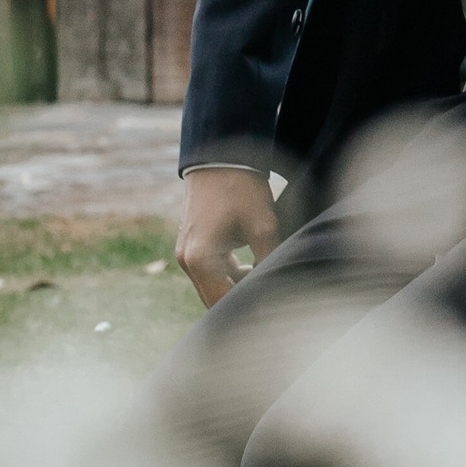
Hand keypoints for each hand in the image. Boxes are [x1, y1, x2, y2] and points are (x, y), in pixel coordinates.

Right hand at [176, 168, 279, 308]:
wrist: (221, 157)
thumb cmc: (242, 190)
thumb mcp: (264, 226)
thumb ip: (269, 261)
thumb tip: (279, 286)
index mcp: (199, 259)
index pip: (222, 303)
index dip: (247, 309)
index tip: (271, 308)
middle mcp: (186, 260)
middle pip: (214, 298)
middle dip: (241, 299)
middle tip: (270, 297)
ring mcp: (186, 252)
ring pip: (213, 285)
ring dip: (236, 286)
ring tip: (265, 278)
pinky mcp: (191, 244)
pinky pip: (210, 270)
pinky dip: (229, 273)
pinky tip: (252, 266)